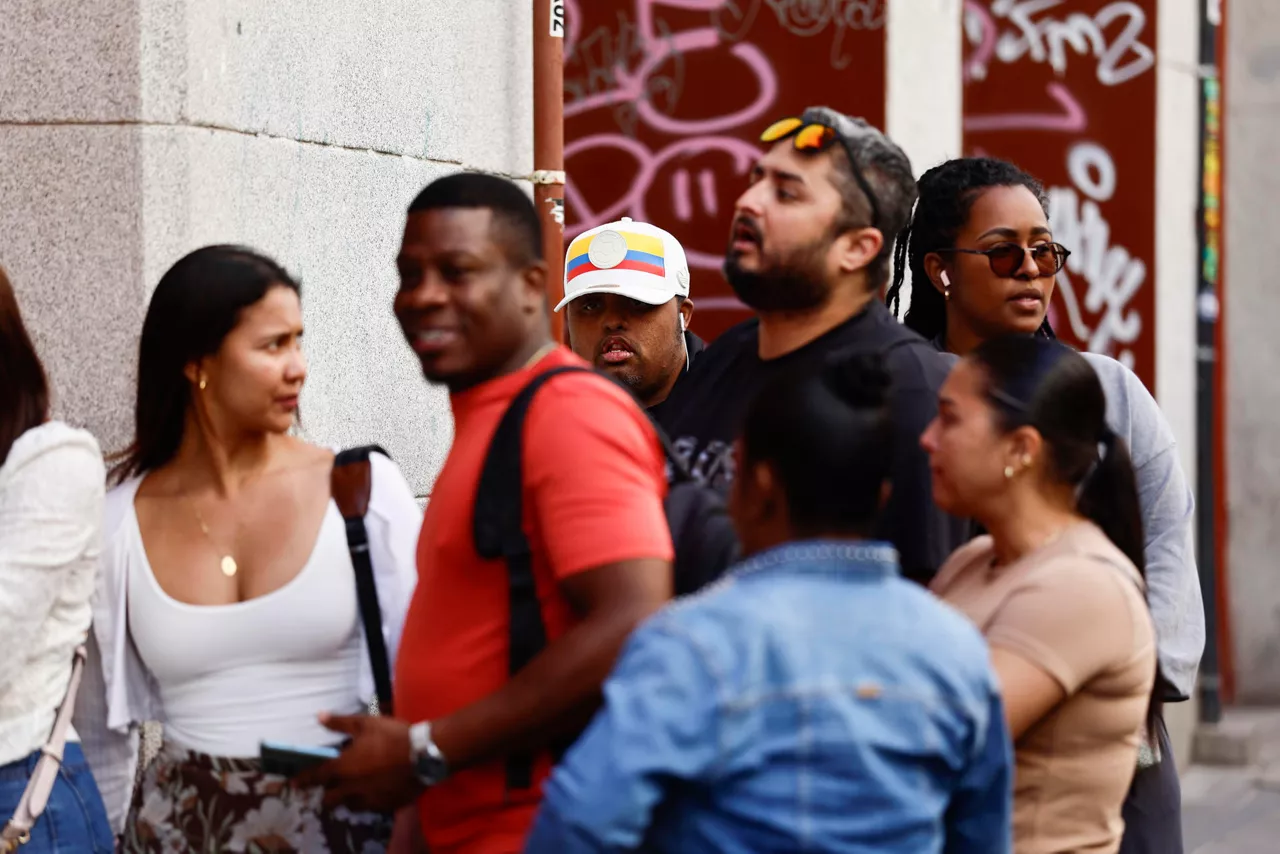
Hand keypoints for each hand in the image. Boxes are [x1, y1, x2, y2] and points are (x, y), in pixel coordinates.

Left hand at [294, 713, 421, 811]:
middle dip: (328, 793)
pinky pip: (370, 807)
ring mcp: (368, 800)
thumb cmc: (392, 736)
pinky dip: (368, 800)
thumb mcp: (365, 723)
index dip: (303, 780)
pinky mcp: (385, 806)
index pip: (315, 777)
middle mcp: (351, 789)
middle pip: (329, 799)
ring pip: (349, 805)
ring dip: (347, 798)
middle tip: (333, 784)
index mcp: (342, 768)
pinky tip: (376, 790)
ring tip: (355, 787)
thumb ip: (340, 723)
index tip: (294, 783)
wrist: (423, 754)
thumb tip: (319, 716)